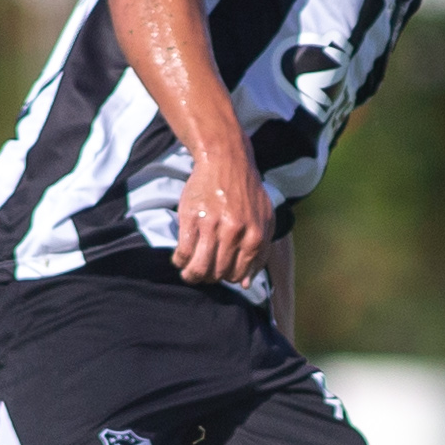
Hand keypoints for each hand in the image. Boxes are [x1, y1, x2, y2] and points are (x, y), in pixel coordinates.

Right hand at [171, 147, 272, 287]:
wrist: (226, 160)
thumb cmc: (246, 193)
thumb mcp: (264, 220)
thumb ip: (260, 252)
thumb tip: (246, 284)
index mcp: (255, 236)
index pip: (238, 275)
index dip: (226, 278)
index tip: (219, 273)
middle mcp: (235, 233)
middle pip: (217, 274)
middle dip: (208, 278)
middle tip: (202, 272)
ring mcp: (212, 226)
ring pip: (199, 268)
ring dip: (191, 276)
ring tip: (188, 272)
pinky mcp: (191, 218)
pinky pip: (183, 251)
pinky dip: (179, 260)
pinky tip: (180, 258)